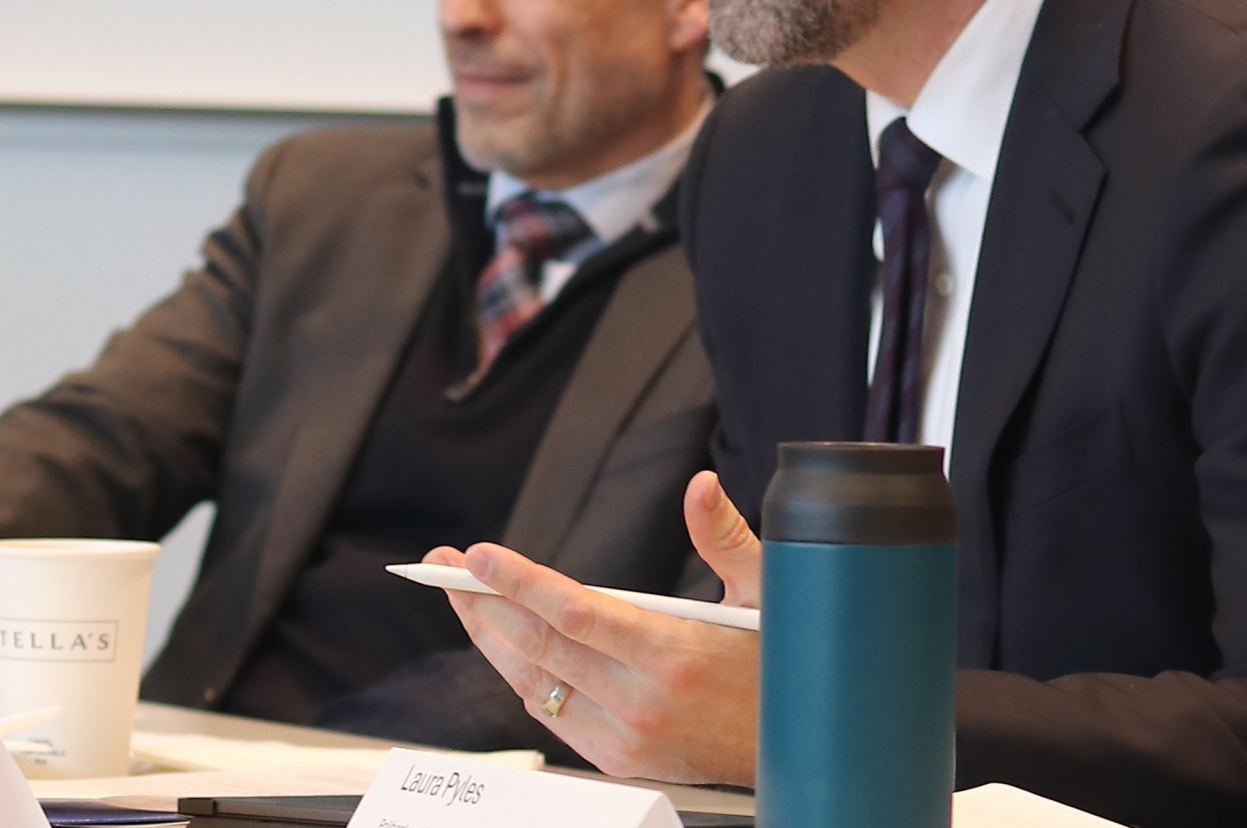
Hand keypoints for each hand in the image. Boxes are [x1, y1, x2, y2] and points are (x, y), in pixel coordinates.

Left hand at [430, 470, 761, 782]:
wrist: (800, 748)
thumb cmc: (783, 663)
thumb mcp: (769, 591)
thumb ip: (724, 536)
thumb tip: (699, 488)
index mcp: (674, 653)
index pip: (574, 612)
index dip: (518, 582)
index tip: (477, 558)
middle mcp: (643, 701)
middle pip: (539, 647)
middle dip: (483, 603)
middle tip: (446, 567)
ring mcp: (627, 737)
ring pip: (534, 684)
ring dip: (491, 639)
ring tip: (463, 599)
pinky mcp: (620, 758)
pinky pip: (553, 715)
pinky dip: (524, 677)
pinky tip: (509, 646)